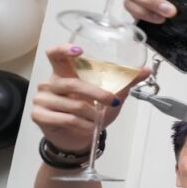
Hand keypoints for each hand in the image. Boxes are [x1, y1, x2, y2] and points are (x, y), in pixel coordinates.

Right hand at [31, 45, 149, 152]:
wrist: (78, 138)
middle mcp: (50, 83)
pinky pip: (65, 118)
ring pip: (72, 104)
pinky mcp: (39, 115)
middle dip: (96, 94)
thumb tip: (146, 70)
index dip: (63, 49)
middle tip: (112, 102)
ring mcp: (41, 99)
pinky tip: (89, 128)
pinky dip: (83, 125)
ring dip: (91, 115)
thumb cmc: (91, 112)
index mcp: (64, 72)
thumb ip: (125, 82)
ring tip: (98, 120)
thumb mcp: (111, 96)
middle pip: (72, 83)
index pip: (55, 54)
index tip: (79, 50)